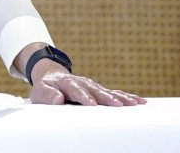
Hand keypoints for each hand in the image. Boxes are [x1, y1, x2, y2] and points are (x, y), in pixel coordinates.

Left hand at [30, 64, 145, 105]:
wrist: (52, 75)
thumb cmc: (46, 87)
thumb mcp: (40, 91)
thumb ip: (48, 95)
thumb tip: (58, 99)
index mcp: (67, 83)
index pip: (76, 90)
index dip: (84, 97)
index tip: (91, 104)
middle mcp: (82, 82)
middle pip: (96, 90)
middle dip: (107, 98)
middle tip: (117, 105)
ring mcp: (92, 86)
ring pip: (108, 91)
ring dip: (121, 97)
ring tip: (134, 103)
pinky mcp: (98, 90)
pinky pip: (114, 93)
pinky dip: (126, 96)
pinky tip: (138, 101)